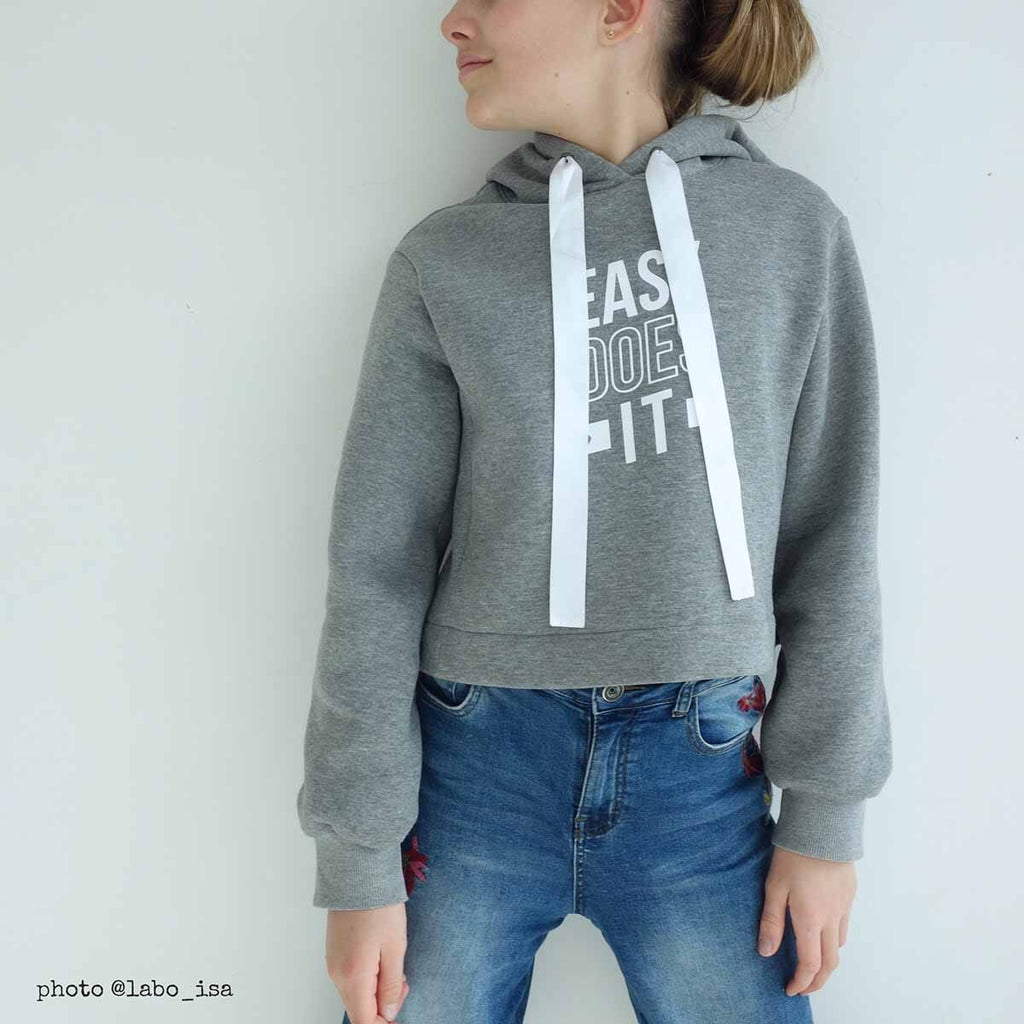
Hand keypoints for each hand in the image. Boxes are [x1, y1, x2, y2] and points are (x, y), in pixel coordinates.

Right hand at [326, 902, 409, 1021]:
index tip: (400, 1010)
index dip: (384, 1022)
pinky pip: (350, 980)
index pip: (365, 1021)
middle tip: (403, 982)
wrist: (358, 875)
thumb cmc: (379, 907)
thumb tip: (388, 1013)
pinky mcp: (334, 954)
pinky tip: (380, 959)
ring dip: (376, 991)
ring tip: (394, 966)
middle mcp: (337, 975)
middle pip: (359, 1010)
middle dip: (383, 1006)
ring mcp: (333, 964)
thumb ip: (391, 985)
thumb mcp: (395, 947)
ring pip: (355, 995)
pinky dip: (367, 979)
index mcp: (353, 977)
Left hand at [757, 845, 856, 996]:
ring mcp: (844, 906)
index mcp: (811, 919)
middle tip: (802, 986)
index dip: (801, 982)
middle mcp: (831, 918)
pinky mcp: (849, 894)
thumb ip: (771, 921)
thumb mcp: (774, 886)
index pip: (811, 965)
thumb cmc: (793, 854)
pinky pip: (844, 925)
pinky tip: (821, 930)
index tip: (790, 988)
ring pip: (839, 945)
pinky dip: (833, 939)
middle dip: (817, 981)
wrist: (822, 827)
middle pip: (831, 963)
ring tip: (809, 960)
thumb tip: (766, 952)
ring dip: (826, 960)